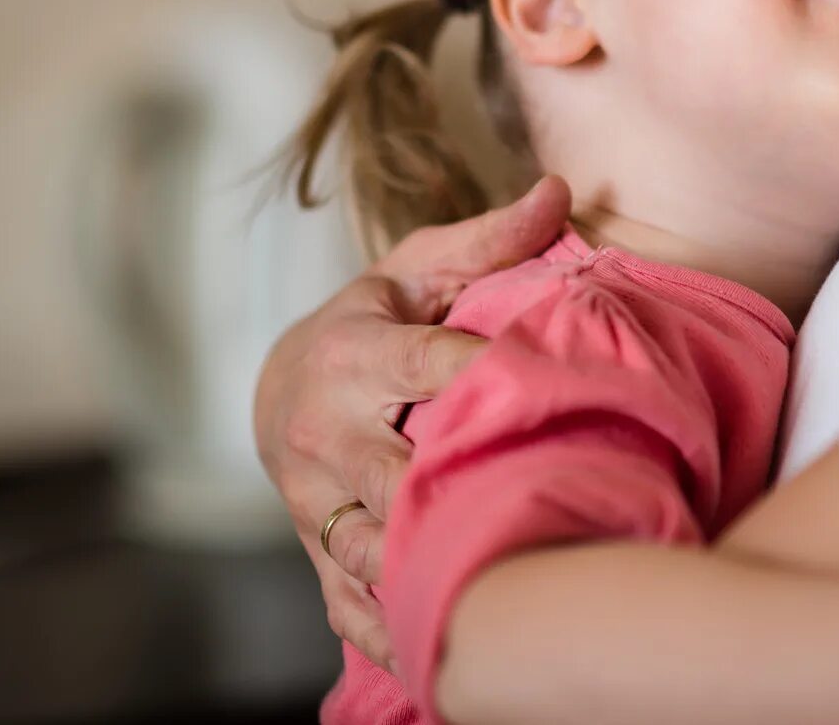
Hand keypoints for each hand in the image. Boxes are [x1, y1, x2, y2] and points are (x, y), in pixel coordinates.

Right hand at [253, 176, 570, 663]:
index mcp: (352, 357)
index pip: (428, 367)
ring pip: (373, 550)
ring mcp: (318, 506)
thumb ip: (489, 240)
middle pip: (397, 474)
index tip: (556, 382)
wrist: (278, 390)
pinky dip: (400, 633)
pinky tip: (459, 648)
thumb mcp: (416, 268)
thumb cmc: (371, 322)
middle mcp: (325, 436)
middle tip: (549, 502)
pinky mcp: (319, 559)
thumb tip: (560, 191)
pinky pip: (354, 611)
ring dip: (430, 570)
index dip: (490, 375)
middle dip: (460, 490)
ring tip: (511, 582)